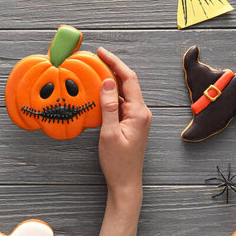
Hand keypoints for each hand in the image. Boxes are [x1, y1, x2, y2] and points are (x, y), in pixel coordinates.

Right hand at [97, 47, 151, 202]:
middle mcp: (141, 113)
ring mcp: (138, 119)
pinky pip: (121, 105)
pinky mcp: (132, 124)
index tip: (102, 52)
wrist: (125, 183)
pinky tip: (99, 95)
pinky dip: (110, 97)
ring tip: (94, 73)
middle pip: (127, 83)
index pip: (128, 79)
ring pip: (124, 94)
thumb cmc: (117, 162)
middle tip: (95, 59)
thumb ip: (109, 106)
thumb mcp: (109, 133)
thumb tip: (108, 82)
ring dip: (110, 83)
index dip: (115, 62)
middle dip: (112, 69)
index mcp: (139, 112)